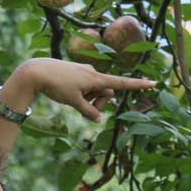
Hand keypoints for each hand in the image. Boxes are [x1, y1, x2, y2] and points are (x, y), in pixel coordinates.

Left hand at [18, 58, 156, 121]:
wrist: (36, 71)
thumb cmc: (56, 85)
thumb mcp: (74, 102)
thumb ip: (88, 112)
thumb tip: (98, 119)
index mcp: (96, 78)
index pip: (122, 83)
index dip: (138, 85)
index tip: (154, 83)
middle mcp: (93, 73)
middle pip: (106, 92)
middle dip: (99, 103)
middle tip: (83, 109)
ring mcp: (85, 72)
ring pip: (94, 91)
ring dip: (88, 99)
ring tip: (71, 98)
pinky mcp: (77, 73)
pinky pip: (85, 87)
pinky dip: (81, 94)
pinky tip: (66, 93)